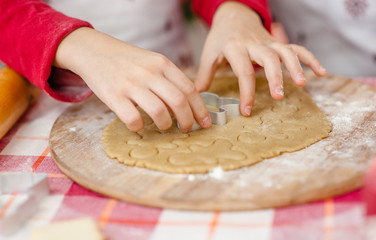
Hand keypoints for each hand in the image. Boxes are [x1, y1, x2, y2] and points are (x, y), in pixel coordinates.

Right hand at [54, 27, 210, 131]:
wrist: (93, 50)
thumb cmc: (127, 60)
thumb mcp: (152, 61)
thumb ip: (169, 78)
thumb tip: (190, 102)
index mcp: (162, 63)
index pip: (189, 89)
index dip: (200, 109)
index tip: (205, 122)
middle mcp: (149, 73)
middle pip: (178, 101)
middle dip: (187, 120)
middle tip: (187, 128)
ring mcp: (131, 84)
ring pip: (159, 111)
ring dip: (166, 124)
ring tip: (165, 125)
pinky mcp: (113, 96)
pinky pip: (133, 118)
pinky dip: (140, 126)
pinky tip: (140, 124)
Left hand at [195, 2, 326, 116]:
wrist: (233, 17)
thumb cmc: (220, 38)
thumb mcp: (209, 54)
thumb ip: (205, 75)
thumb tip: (197, 96)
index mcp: (235, 48)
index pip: (243, 71)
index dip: (246, 92)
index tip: (247, 111)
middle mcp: (254, 44)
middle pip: (268, 59)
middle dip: (275, 77)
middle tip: (278, 96)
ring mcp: (269, 43)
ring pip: (285, 52)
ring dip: (295, 67)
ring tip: (302, 84)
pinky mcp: (278, 43)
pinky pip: (297, 48)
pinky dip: (310, 59)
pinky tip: (321, 72)